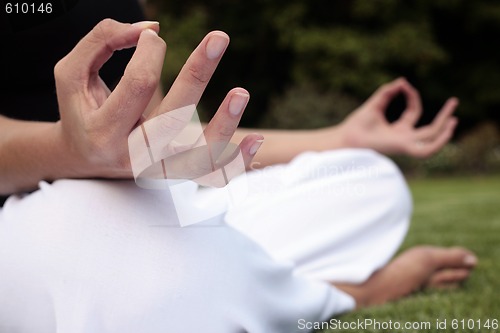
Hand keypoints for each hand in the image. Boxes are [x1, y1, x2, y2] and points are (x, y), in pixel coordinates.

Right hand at [53, 19, 261, 182]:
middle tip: (219, 37)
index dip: (150, 52)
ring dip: (223, 126)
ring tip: (241, 92)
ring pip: (197, 157)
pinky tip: (257, 139)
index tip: (152, 36)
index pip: (137, 85)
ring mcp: (158, 169)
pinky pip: (210, 174)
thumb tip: (153, 30)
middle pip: (171, 118)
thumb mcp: (72, 73)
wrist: (83, 159)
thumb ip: (102, 41)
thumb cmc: (81, 110)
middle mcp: (132, 156)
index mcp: (104, 131)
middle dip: (197, 74)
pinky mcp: (176, 173)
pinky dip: (236, 162)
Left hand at [339, 78, 457, 157]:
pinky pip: (425, 150)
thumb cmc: (356, 124)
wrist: (347, 137)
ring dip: (444, 130)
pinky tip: (446, 129)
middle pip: (429, 129)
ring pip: (431, 140)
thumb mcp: (375, 104)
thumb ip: (387, 92)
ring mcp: (404, 144)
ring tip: (454, 117)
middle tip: (455, 100)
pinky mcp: (402, 148)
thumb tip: (402, 81)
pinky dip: (437, 142)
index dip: (413, 97)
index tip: (403, 85)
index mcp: (398, 130)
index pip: (414, 113)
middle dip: (443, 116)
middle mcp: (403, 138)